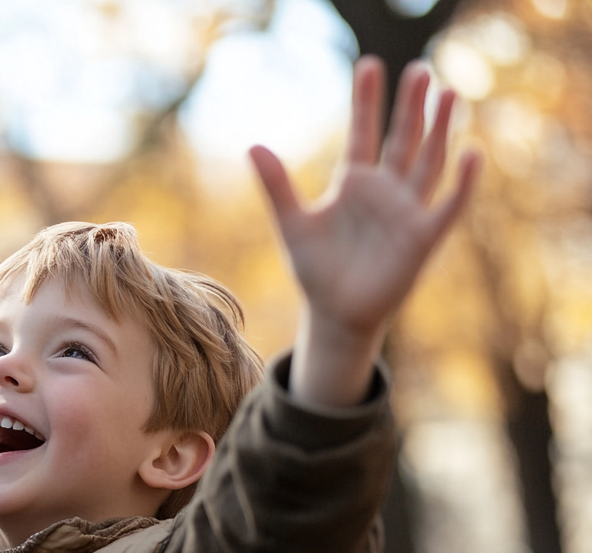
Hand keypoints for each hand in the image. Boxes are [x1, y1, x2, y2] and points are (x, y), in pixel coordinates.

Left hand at [250, 55, 480, 406]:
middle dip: (409, 106)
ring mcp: (406, 210)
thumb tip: (253, 146)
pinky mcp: (423, 237)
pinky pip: (448, 205)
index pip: (362, 132)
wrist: (336, 314)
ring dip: (439, 130)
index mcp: (353, 182)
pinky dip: (462, 183)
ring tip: (449, 93)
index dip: (365, 102)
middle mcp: (384, 190)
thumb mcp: (293, 223)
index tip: (368, 65)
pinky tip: (472, 153)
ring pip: (428, 161)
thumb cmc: (316, 269)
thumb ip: (277, 185)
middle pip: (402, 138)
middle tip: (419, 68)